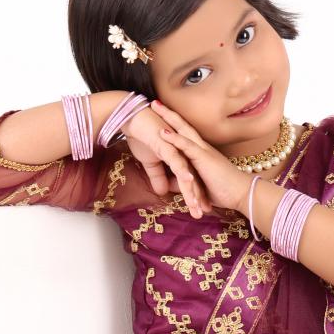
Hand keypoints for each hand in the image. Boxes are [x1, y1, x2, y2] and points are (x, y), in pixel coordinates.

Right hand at [117, 102, 214, 218]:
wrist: (133, 118)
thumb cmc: (142, 137)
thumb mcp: (150, 162)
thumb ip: (157, 176)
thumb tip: (160, 192)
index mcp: (180, 158)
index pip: (190, 181)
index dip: (194, 196)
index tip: (199, 212)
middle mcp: (182, 154)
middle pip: (192, 180)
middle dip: (196, 198)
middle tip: (200, 215)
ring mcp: (177, 149)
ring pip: (186, 174)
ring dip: (190, 191)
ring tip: (195, 207)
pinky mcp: (168, 145)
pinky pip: (176, 160)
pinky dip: (182, 171)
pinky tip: (188, 182)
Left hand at [149, 99, 250, 212]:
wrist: (242, 194)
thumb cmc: (224, 191)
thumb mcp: (200, 185)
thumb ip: (186, 181)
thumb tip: (172, 184)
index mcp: (201, 153)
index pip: (185, 134)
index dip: (174, 123)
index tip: (161, 114)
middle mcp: (202, 148)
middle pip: (183, 126)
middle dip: (168, 114)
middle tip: (154, 102)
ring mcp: (203, 151)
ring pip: (184, 130)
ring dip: (169, 118)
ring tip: (155, 105)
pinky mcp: (204, 159)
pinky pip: (187, 146)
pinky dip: (175, 138)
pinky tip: (163, 132)